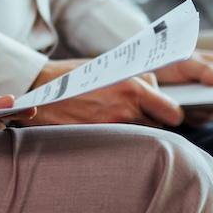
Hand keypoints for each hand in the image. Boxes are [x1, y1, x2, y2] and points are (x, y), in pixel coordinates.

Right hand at [25, 64, 182, 127]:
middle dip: (152, 119)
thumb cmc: (73, 76)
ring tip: (117, 119)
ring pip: (143, 136)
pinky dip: (119, 139)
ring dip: (136, 129)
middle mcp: (126, 110)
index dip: (169, 111)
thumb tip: (155, 89)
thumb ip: (136, 80)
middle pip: (159, 126)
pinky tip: (106, 129)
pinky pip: (123, 144)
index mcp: (132, 88)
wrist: (39, 90)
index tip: (161, 109)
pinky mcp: (99, 140)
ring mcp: (113, 128)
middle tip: (136, 113)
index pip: (172, 111)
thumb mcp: (109, 68)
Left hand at [154, 50, 212, 126]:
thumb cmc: (174, 61)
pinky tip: (181, 108)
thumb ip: (204, 69)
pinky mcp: (200, 115)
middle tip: (201, 98)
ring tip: (186, 102)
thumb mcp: (187, 61)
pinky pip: (200, 121)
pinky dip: (190, 117)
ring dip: (199, 110)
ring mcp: (212, 103)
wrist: (156, 73)